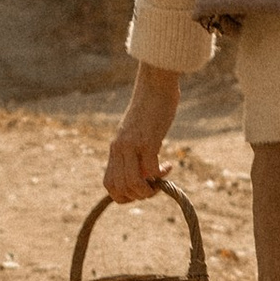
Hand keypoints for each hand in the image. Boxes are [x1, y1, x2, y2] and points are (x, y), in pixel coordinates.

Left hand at [106, 64, 180, 205]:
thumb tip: (146, 167)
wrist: (155, 84)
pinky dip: (161, 175)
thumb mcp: (135, 131)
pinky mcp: (148, 140)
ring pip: (133, 183)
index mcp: (115, 148)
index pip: (109, 185)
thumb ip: (135, 148)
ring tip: (161, 179)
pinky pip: (150, 170)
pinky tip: (169, 165)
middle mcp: (120, 149)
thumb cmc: (150, 106)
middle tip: (155, 185)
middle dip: (139, 195)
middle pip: (121, 188)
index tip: (142, 187)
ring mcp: (132, 145)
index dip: (124, 196)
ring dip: (149, 189)